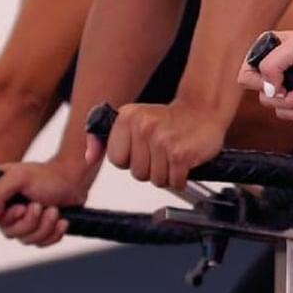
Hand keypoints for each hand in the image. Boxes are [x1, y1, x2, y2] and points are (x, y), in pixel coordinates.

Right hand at [0, 158, 85, 247]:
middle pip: (9, 233)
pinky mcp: (38, 230)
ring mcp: (22, 222)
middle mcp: (7, 211)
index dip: (6, 217)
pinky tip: (61, 220)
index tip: (22, 207)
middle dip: (30, 220)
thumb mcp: (20, 177)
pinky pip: (41, 243)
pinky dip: (53, 232)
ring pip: (26, 240)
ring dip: (45, 225)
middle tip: (40, 205)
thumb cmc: (47, 176)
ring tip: (54, 209)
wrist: (73, 181)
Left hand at [92, 100, 226, 190]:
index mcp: (129, 116)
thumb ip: (105, 138)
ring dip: (166, 173)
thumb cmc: (170, 119)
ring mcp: (163, 140)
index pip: (116, 159)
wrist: (204, 111)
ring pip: (154, 180)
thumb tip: (88, 157)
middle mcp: (144, 126)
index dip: (131, 158)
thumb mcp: (134, 120)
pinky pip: (173, 182)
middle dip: (151, 167)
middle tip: (163, 150)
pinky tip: (185, 160)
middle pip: (136, 173)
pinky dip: (180, 177)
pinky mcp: (181, 155)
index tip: (144, 147)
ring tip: (174, 153)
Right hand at [240, 27, 292, 126]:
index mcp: (269, 55)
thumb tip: (268, 90)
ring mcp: (291, 88)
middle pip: (265, 101)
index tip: (282, 84)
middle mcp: (277, 73)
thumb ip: (272, 64)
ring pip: (283, 114)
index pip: (246, 77)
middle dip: (290, 101)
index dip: (262, 86)